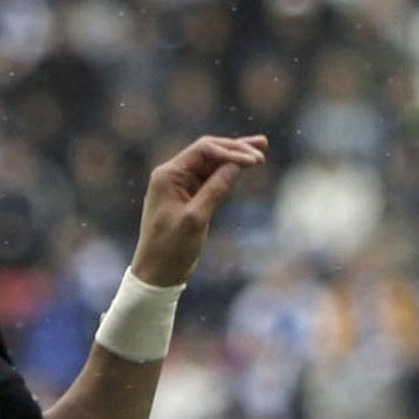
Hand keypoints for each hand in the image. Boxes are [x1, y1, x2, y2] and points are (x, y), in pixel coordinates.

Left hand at [131, 134, 268, 287]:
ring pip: (210, 164)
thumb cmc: (170, 249)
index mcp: (168, 175)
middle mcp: (172, 175)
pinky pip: (209, 178)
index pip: (204, 150)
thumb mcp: (195, 219)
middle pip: (208, 152)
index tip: (255, 160)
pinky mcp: (187, 197)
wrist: (156, 273)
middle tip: (263, 145)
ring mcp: (179, 185)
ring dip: (234, 157)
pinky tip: (243, 167)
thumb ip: (215, 189)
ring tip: (260, 149)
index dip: (231, 152)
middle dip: (235, 148)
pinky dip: (226, 172)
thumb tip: (236, 166)